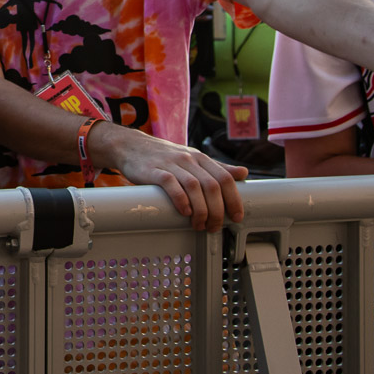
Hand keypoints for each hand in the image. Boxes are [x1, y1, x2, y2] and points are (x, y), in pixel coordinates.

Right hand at [96, 123, 246, 231]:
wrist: (130, 146)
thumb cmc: (163, 156)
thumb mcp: (192, 158)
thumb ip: (217, 167)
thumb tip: (243, 173)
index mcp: (200, 158)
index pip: (225, 178)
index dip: (234, 199)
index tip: (236, 217)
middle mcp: (188, 159)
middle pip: (212, 185)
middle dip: (217, 210)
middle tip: (215, 227)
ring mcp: (171, 164)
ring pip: (194, 186)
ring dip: (201, 210)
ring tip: (199, 225)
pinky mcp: (153, 170)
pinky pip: (171, 184)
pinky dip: (180, 199)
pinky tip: (184, 212)